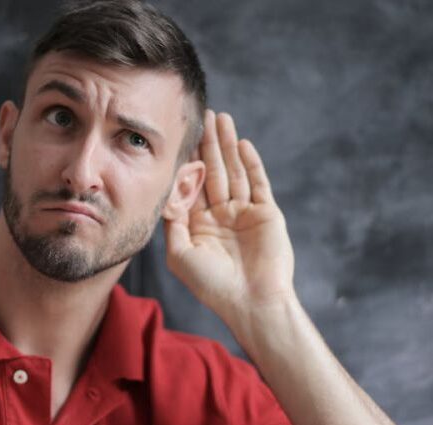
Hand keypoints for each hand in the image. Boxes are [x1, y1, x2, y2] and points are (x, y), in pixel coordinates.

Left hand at [164, 110, 294, 326]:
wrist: (251, 302)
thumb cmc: (212, 284)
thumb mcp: (180, 255)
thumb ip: (172, 223)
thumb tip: (165, 194)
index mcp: (199, 224)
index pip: (192, 185)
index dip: (187, 161)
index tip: (180, 136)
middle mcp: (221, 215)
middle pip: (214, 172)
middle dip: (208, 145)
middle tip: (204, 115)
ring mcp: (245, 213)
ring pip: (236, 172)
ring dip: (228, 146)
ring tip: (222, 119)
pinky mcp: (267, 214)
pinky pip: (259, 184)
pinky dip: (252, 164)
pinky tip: (242, 144)